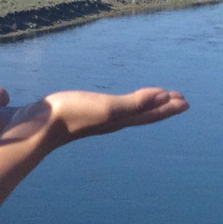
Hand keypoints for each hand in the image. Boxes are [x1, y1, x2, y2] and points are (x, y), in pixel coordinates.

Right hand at [19, 86, 188, 143]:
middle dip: (162, 107)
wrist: (37, 127)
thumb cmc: (72, 115)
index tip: (185, 101)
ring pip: (128, 112)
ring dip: (144, 105)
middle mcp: (111, 121)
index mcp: (120, 119)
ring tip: (152, 100)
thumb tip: (165, 96)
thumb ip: (136, 102)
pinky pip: (111, 108)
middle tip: (179, 100)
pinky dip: (121, 104)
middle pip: (143, 114)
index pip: (151, 113)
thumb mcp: (108, 108)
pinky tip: (114, 105)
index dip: (169, 107)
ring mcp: (96, 118)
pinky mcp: (82, 113)